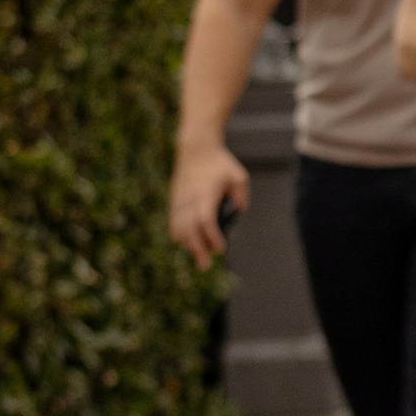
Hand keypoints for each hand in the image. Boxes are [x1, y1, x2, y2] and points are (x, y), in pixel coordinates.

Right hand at [169, 140, 248, 266]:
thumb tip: (241, 210)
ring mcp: (180, 200)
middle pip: (190, 230)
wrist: (196, 149)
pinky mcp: (175, 201)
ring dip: (188, 245)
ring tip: (199, 257)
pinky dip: (179, 236)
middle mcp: (190, 199)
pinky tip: (187, 245)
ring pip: (179, 229)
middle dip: (197, 250)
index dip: (212, 237)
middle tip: (206, 266)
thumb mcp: (238, 175)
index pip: (206, 220)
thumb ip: (242, 194)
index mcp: (206, 194)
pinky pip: (173, 223)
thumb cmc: (220, 163)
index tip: (221, 249)